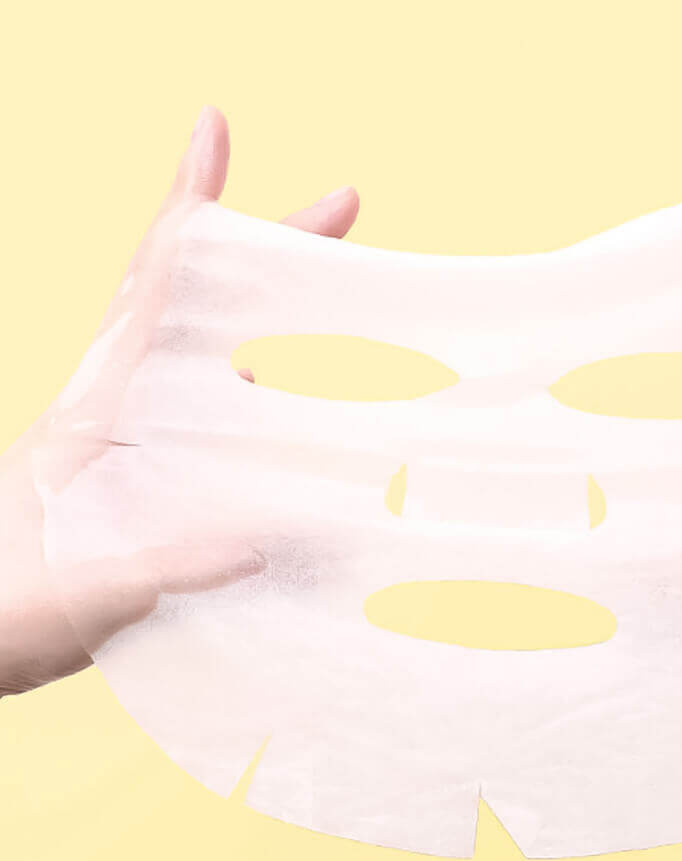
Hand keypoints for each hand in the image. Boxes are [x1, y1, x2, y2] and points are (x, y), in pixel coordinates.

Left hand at [0, 106, 359, 696]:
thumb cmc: (6, 606)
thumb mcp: (80, 593)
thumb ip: (165, 568)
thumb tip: (263, 543)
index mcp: (103, 410)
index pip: (154, 288)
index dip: (188, 208)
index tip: (214, 129)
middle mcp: (127, 406)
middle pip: (203, 300)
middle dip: (271, 246)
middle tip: (344, 207)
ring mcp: (145, 437)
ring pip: (217, 353)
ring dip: (274, 313)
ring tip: (339, 292)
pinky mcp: (157, 473)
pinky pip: (222, 414)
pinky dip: (265, 390)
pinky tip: (301, 410)